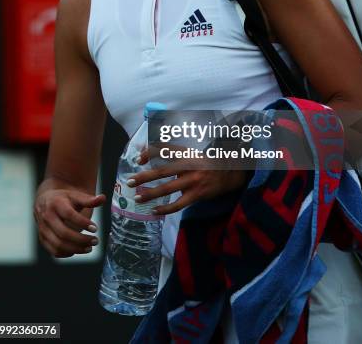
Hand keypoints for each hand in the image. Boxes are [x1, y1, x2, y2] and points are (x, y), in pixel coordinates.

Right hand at [34, 189, 105, 257]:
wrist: (45, 201)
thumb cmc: (64, 199)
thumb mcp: (75, 196)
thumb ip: (89, 200)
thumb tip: (103, 198)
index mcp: (56, 204)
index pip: (69, 215)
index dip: (83, 223)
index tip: (95, 228)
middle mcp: (47, 217)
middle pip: (63, 233)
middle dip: (81, 239)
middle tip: (95, 241)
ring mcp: (43, 229)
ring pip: (58, 244)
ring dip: (76, 249)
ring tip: (89, 247)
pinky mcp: (42, 239)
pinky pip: (54, 251)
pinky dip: (67, 253)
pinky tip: (78, 249)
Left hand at [127, 149, 246, 215]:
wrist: (231, 173)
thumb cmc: (207, 163)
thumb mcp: (193, 154)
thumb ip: (175, 155)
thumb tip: (152, 152)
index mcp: (188, 153)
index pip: (165, 149)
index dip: (150, 152)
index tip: (138, 158)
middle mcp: (190, 165)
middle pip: (163, 171)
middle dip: (145, 176)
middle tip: (130, 181)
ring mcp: (194, 181)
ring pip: (168, 188)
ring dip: (151, 194)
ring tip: (138, 197)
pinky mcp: (197, 195)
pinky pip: (178, 204)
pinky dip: (165, 209)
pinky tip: (154, 211)